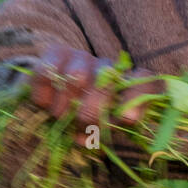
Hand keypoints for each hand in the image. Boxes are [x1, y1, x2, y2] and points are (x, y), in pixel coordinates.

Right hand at [25, 44, 165, 146]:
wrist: (46, 106)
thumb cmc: (79, 125)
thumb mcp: (97, 134)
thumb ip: (105, 134)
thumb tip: (103, 131)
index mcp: (126, 88)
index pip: (144, 81)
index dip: (138, 97)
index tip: (127, 119)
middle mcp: (108, 68)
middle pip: (107, 82)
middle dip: (91, 111)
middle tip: (80, 127)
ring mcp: (83, 57)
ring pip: (77, 77)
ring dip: (65, 104)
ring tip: (59, 117)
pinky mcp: (57, 52)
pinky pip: (48, 71)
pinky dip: (44, 94)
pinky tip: (43, 104)